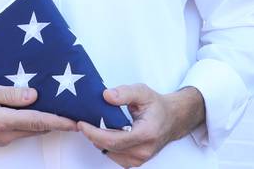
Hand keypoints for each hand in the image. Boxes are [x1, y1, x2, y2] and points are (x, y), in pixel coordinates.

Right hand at [0, 82, 77, 148]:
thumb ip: (8, 94)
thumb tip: (34, 96)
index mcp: (0, 121)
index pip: (37, 121)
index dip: (60, 121)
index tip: (77, 121)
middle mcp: (3, 135)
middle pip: (37, 128)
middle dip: (58, 121)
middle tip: (76, 110)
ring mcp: (0, 141)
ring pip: (28, 131)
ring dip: (44, 122)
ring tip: (60, 109)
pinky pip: (18, 132)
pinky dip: (30, 124)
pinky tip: (33, 112)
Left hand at [77, 84, 204, 167]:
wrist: (172, 118)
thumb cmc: (157, 106)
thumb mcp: (142, 92)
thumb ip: (124, 92)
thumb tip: (106, 95)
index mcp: (145, 134)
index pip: (114, 140)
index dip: (94, 133)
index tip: (82, 124)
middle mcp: (143, 150)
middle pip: (110, 148)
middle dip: (92, 136)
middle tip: (81, 122)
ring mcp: (141, 158)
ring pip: (111, 153)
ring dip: (98, 141)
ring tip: (91, 126)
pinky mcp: (137, 161)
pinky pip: (115, 156)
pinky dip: (106, 146)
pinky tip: (102, 133)